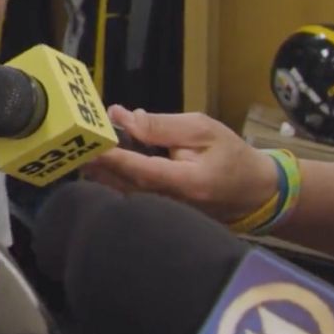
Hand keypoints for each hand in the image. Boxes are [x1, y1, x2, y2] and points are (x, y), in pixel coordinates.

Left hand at [83, 106, 276, 222]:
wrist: (256, 193)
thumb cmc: (232, 156)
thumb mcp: (203, 130)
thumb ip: (162, 126)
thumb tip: (123, 117)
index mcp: (187, 182)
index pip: (140, 170)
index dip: (112, 156)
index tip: (88, 141)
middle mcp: (171, 204)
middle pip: (122, 184)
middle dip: (98, 162)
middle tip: (77, 139)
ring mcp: (164, 215)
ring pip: (121, 193)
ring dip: (100, 170)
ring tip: (85, 146)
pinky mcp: (159, 217)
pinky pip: (128, 197)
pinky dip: (112, 178)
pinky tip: (103, 162)